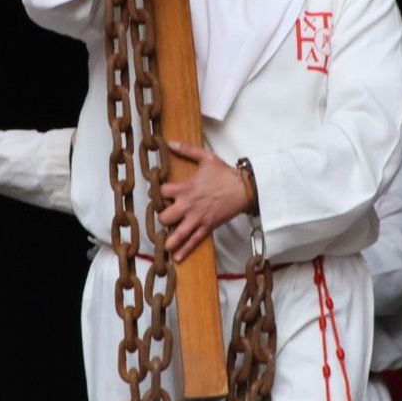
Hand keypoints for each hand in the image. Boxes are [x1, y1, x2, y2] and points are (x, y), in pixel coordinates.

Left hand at [159, 141, 248, 261]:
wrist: (243, 188)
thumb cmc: (224, 173)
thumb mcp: (206, 157)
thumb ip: (187, 150)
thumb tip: (170, 143)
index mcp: (186, 188)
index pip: (162, 193)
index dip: (158, 194)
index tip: (158, 194)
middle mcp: (188, 205)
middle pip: (165, 216)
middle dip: (162, 218)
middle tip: (163, 217)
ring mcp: (198, 218)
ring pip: (178, 233)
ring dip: (169, 241)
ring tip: (163, 247)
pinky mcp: (208, 227)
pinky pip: (194, 241)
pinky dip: (185, 250)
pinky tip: (177, 258)